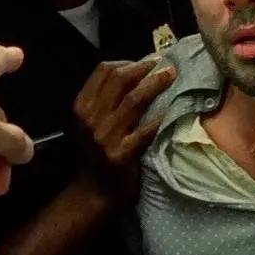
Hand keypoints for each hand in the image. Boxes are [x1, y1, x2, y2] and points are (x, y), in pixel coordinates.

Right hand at [72, 58, 177, 198]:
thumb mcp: (87, 123)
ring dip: (155, 84)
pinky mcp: (122, 155)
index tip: (146, 62)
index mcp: (81, 107)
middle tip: (166, 65)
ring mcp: (106, 137)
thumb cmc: (92, 154)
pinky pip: (145, 131)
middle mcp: (91, 118)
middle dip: (145, 68)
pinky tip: (172, 109)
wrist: (90, 191)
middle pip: (120, 80)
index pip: (103, 71)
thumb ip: (101, 100)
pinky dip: (160, 118)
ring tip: (172, 76)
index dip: (127, 62)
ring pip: (134, 100)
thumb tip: (133, 72)